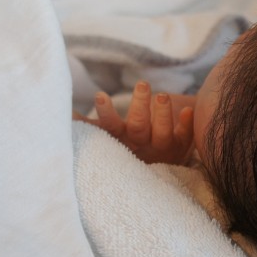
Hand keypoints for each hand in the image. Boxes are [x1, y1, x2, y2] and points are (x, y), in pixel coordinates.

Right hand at [73, 81, 194, 164]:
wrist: (158, 172)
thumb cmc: (127, 148)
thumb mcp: (108, 139)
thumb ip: (90, 127)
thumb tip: (67, 115)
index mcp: (121, 141)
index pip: (110, 126)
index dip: (106, 112)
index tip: (100, 95)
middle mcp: (141, 145)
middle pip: (140, 127)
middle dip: (140, 106)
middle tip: (142, 84)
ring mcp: (162, 146)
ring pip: (163, 132)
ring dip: (163, 114)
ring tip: (162, 95)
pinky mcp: (180, 146)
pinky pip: (185, 136)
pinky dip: (187, 124)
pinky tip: (189, 109)